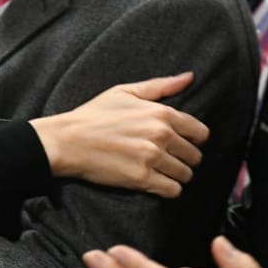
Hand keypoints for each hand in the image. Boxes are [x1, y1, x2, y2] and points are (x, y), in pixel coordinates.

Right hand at [31, 73, 208, 195]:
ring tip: (160, 170)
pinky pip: (173, 190)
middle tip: (167, 158)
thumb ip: (161, 86)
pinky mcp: (142, 179)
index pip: (201, 133)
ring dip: (176, 175)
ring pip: (186, 175)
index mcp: (161, 113)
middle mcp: (161, 135)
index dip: (193, 139)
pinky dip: (167, 188)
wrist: (67, 140)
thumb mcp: (125, 92)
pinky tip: (154, 181)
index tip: (180, 142)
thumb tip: (189, 77)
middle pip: (195, 156)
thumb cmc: (94, 115)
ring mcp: (152, 158)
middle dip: (184, 158)